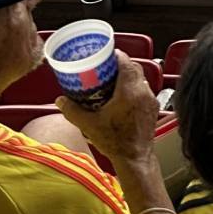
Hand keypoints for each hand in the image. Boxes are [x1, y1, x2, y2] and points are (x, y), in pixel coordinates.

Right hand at [54, 52, 159, 166]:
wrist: (134, 158)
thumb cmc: (114, 141)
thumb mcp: (88, 125)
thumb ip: (72, 111)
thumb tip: (60, 100)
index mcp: (129, 90)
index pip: (126, 62)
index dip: (115, 55)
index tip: (105, 55)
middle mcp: (143, 91)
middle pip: (134, 68)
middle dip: (120, 65)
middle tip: (105, 68)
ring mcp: (150, 100)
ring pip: (140, 79)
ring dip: (128, 77)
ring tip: (112, 82)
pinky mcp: (153, 108)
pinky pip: (144, 91)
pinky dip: (134, 89)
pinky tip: (122, 97)